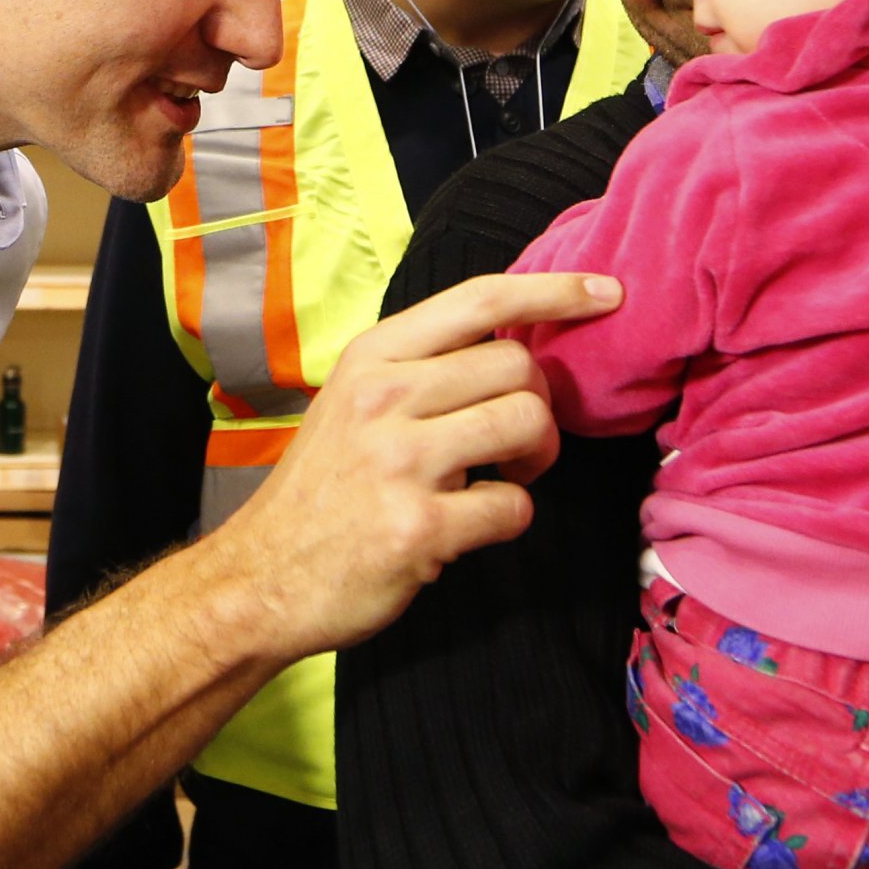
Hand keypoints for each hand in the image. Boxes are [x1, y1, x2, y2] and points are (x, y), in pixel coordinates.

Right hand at [210, 272, 621, 661]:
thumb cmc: (324, 491)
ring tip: (502, 480)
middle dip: (538, 407)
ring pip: (528, 424)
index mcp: (372, 357)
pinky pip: (515, 508)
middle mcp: (383, 397)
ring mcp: (400, 461)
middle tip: (514, 447)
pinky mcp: (419, 526)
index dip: (554, 291)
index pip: (480, 300)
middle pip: (518, 366)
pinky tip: (469, 527)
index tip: (607, 294)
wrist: (261, 578)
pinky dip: (509, 519)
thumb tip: (514, 346)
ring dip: (535, 459)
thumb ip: (421, 370)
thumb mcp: (352, 402)